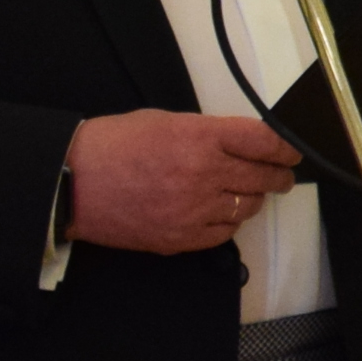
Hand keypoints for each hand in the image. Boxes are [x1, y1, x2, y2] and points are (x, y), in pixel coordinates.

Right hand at [61, 110, 298, 255]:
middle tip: (280, 176)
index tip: (292, 152)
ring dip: (251, 199)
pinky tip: (218, 213)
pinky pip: (223, 234)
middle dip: (277, 176)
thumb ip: (209, 133)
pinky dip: (227, 223)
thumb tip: (245, 145)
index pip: (265, 142)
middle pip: (263, 177)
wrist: (69, 183)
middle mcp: (203, 174)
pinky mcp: (180, 239)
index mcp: (200, 138)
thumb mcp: (166, 122)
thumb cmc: (114, 144)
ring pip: (246, 207)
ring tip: (244, 192)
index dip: (285, 149)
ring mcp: (193, 210)